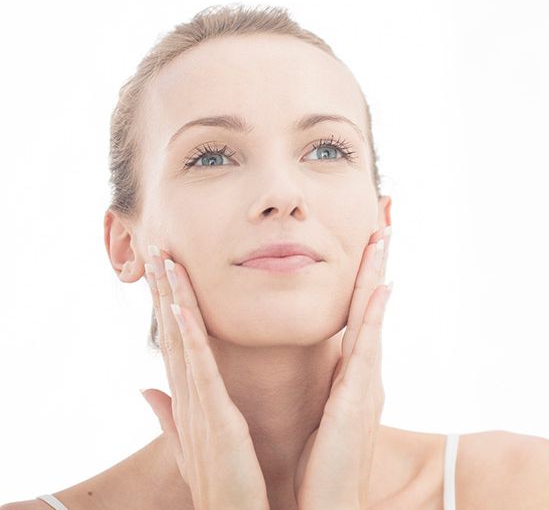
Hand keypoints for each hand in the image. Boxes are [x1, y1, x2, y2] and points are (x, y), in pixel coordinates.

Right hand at [140, 245, 270, 509]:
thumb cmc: (224, 483)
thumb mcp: (193, 442)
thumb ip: (169, 414)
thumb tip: (144, 389)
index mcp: (193, 399)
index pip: (178, 341)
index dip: (167, 303)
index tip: (162, 267)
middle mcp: (189, 397)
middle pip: (173, 332)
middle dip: (163, 289)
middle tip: (154, 245)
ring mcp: (198, 405)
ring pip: (181, 340)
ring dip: (170, 298)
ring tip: (162, 259)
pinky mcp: (213, 417)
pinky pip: (198, 369)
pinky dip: (187, 336)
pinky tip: (179, 306)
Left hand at [295, 227, 392, 509]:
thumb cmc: (314, 474)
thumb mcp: (306, 422)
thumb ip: (287, 392)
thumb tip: (265, 371)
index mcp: (347, 381)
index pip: (354, 319)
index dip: (359, 280)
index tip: (363, 243)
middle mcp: (363, 377)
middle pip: (370, 308)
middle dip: (376, 265)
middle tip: (383, 220)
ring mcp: (365, 387)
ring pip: (373, 318)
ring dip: (377, 275)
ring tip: (382, 236)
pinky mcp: (359, 402)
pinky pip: (368, 349)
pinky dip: (376, 316)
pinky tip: (382, 288)